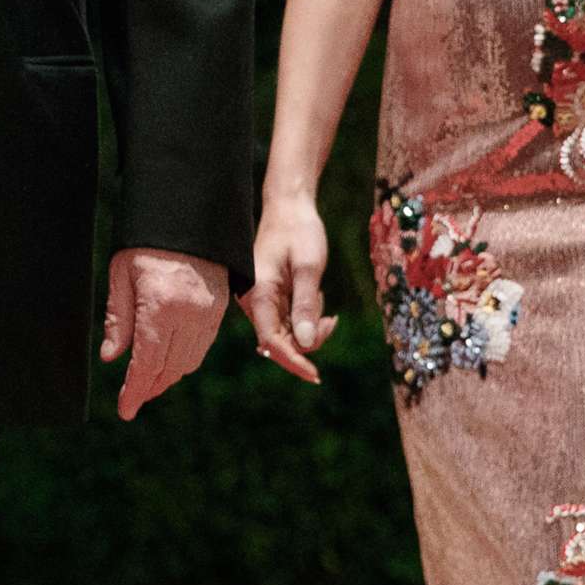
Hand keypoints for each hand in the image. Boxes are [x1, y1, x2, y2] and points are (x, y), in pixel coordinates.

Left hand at [99, 247, 228, 421]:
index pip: (147, 364)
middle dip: (150, 388)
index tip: (125, 410)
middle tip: (132, 399)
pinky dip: (185, 361)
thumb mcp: (121, 274)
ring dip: (168, 377)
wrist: (191, 216)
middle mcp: (189, 315)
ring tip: (148, 383)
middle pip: (169, 369)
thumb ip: (118, 319)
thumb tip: (112, 357)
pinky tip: (170, 361)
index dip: (135, 391)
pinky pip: (202, 347)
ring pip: (189, 362)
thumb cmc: (148, 242)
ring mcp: (209, 314)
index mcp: (160, 306)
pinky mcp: (220, 310)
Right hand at [240, 196, 339, 384]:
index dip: (293, 360)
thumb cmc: (299, 231)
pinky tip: (317, 301)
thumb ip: (305, 306)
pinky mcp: (270, 299)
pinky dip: (306, 319)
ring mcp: (261, 301)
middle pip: (280, 341)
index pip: (271, 340)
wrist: (290, 208)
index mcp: (257, 293)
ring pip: (286, 334)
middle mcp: (254, 301)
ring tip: (322, 302)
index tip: (315, 376)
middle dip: (307, 339)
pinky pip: (288, 322)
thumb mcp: (308, 267)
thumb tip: (304, 344)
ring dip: (308, 328)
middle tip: (331, 321)